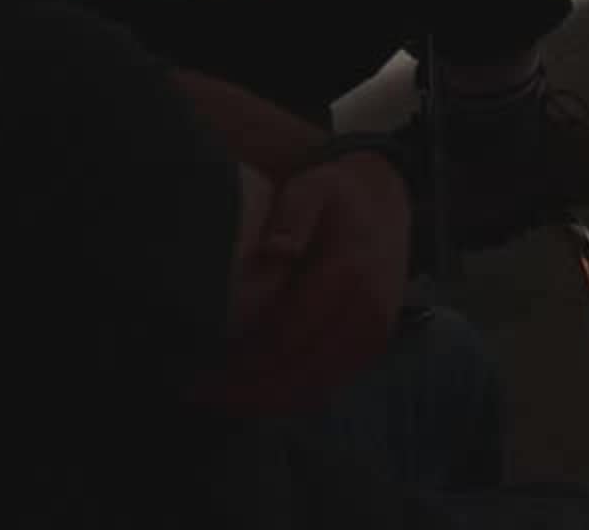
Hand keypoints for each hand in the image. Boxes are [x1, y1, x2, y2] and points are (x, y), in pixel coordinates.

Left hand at [204, 152, 411, 415]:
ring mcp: (373, 331)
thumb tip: (279, 249)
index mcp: (351, 273)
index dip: (243, 358)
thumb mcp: (315, 189)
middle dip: (249, 387)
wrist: (386, 208)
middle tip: (203, 392)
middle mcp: (368, 309)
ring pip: (314, 383)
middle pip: (299, 368)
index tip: (203, 370)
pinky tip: (257, 394)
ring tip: (223, 399)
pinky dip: (292, 395)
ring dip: (268, 397)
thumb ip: (294, 215)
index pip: (288, 334)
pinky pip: (329, 382)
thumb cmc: (339, 200)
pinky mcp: (372, 345)